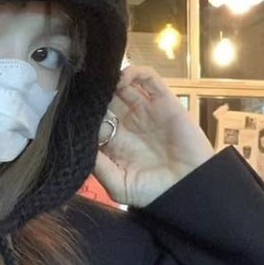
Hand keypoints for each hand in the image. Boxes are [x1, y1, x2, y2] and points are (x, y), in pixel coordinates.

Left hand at [94, 65, 213, 207]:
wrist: (190, 189)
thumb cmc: (153, 192)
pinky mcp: (165, 102)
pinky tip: (124, 78)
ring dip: (112, 79)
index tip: (73, 106)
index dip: (84, 111)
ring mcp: (146, 111)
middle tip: (85, 85)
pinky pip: (150, 80)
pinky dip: (136, 73)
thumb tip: (80, 144)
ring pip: (124, 85)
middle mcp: (128, 123)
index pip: (94, 118)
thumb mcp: (119, 186)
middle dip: (96, 92)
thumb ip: (98, 166)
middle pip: (107, 99)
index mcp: (115, 140)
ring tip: (104, 80)